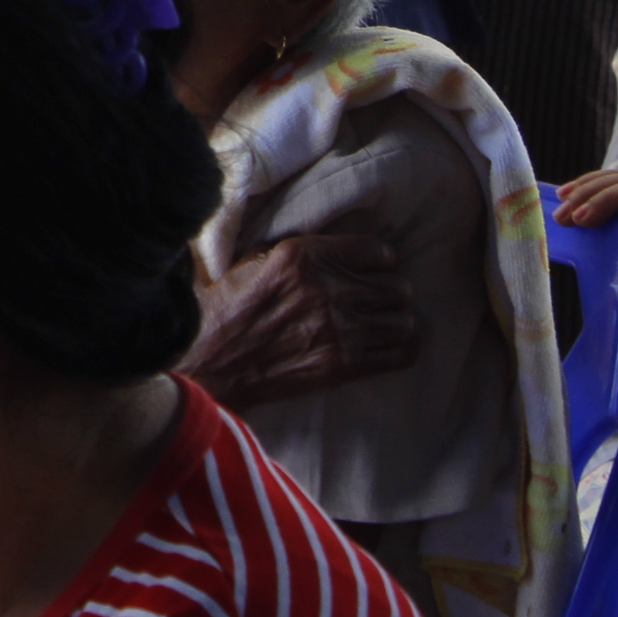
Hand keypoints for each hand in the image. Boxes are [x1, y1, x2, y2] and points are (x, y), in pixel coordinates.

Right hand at [181, 226, 420, 407]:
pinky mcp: (344, 365)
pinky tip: (390, 345)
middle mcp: (327, 289)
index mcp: (303, 256)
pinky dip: (402, 349)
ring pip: (404, 321)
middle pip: (398, 287)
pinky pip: (399, 355)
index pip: (377, 251)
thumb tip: (334, 252)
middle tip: (378, 298)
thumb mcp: (254, 261)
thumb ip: (298, 253)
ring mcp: (339, 330)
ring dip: (397, 321)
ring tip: (384, 322)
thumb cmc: (228, 309)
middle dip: (391, 292)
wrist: (213, 361)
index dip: (378, 261)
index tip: (372, 270)